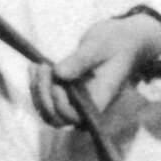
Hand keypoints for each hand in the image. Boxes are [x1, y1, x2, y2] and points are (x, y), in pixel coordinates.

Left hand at [30, 15, 160, 126]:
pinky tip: (37, 66)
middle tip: (43, 67)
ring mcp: (78, 100)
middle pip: (58, 119)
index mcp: (101, 98)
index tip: (57, 82)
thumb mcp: (99, 45)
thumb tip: (59, 74)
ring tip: (38, 66)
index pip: (76, 118)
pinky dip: (38, 85)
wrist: (124, 40)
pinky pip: (48, 99)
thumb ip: (80, 60)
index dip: (61, 106)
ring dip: (37, 92)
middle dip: (44, 98)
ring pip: (49, 112)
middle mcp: (89, 105)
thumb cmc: (116, 41)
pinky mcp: (69, 93)